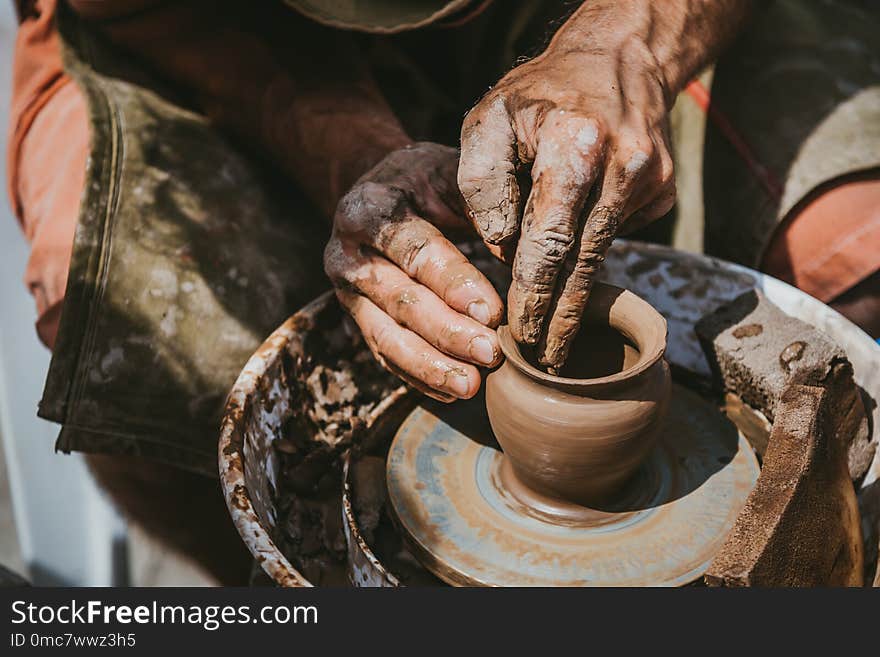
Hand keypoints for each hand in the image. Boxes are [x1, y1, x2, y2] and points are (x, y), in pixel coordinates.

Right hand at [325, 143, 503, 401]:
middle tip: (490, 356)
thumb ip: (480, 209)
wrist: (379, 189)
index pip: (415, 252)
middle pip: (400, 301)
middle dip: (447, 333)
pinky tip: (451, 392)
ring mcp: (348, 294)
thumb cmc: (425, 181)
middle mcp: (348, 255)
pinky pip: (385, 356)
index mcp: (369, 210)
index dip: (454, 284)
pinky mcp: (357, 320)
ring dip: (430, 366)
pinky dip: (418, 377)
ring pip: (387, 337)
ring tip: (471, 387)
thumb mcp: (448, 176)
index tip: (492, 313)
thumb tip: (522, 255)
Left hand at [458, 4, 680, 371]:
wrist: (620, 60)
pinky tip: (573, 240)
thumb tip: (503, 250)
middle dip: (562, 317)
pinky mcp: (665, 193)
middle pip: (585, 262)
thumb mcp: (489, 120)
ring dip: (575, 295)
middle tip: (543, 361)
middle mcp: (625, 166)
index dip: (534, 295)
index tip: (521, 336)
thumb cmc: (540, 93)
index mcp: (576, 144)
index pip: (549, 241)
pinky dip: (589, 246)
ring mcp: (653, 182)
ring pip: (602, 255)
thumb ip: (483, 184)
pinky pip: (617, 235)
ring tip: (553, 336)